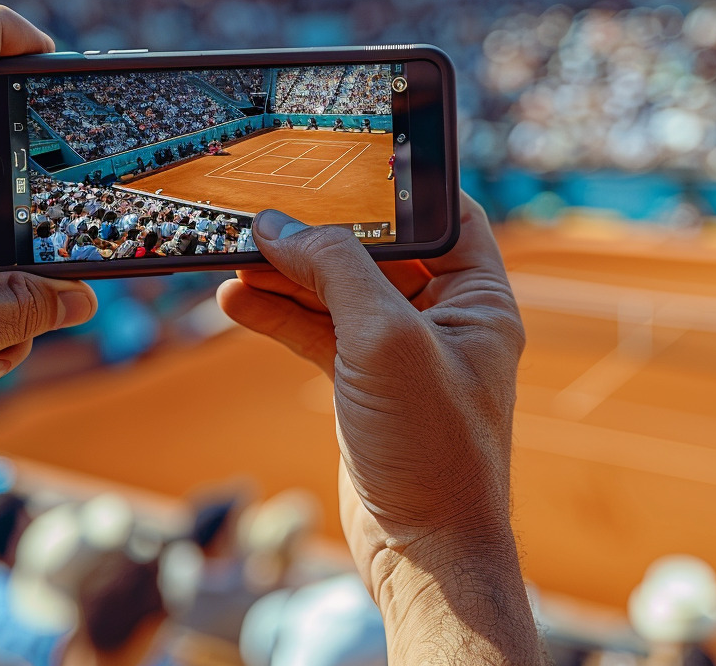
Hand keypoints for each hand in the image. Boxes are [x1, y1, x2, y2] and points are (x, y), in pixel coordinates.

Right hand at [219, 194, 544, 663]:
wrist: (423, 551)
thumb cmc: (431, 448)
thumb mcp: (384, 339)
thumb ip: (335, 270)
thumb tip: (282, 225)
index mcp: (478, 298)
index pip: (444, 215)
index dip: (397, 189)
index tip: (343, 164)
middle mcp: (446, 319)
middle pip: (379, 252)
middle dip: (322, 233)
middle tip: (267, 212)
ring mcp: (403, 352)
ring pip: (340, 292)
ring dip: (289, 275)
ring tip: (237, 254)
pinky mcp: (366, 384)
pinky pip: (320, 334)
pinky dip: (280, 316)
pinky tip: (237, 300)